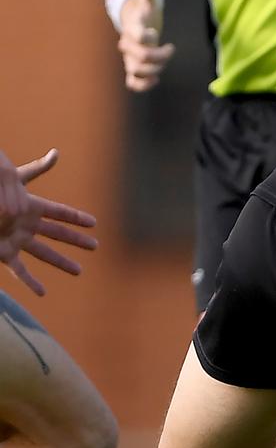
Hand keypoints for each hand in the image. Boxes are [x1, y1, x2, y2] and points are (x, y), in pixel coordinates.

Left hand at [0, 149, 97, 296]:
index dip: (77, 218)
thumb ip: (34, 170)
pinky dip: (30, 282)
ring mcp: (15, 240)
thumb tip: (56, 155)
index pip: (59, 212)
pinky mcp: (3, 254)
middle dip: (76, 240)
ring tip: (79, 271)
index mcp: (30, 206)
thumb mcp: (11, 178)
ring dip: (61, 262)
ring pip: (44, 254)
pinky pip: (19, 271)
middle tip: (95, 246)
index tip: (94, 223)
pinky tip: (42, 292)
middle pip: (57, 234)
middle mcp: (25, 225)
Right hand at [116, 0, 173, 91]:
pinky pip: (133, 83)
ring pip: (138, 71)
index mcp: (133, 29)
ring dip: (155, 70)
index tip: (156, 33)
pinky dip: (143, 85)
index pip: (139, 35)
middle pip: (142, 57)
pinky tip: (156, 79)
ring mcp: (130, 58)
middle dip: (160, 56)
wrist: (134, 29)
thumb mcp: (147, 2)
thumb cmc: (144, 15)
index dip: (150, 36)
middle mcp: (129, 46)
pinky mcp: (133, 69)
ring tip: (164, 63)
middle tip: (169, 49)